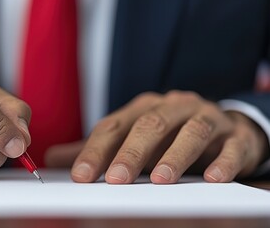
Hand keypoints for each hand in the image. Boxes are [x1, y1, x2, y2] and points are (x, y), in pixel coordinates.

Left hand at [47, 91, 268, 183]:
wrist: (223, 127)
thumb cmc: (169, 135)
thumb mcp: (130, 137)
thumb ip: (97, 148)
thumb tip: (53, 158)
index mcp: (143, 109)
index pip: (114, 126)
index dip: (96, 150)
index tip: (80, 176)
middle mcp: (173, 107)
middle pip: (149, 125)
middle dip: (131, 153)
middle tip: (116, 179)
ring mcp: (206, 117)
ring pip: (190, 131)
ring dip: (175, 155)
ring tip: (161, 180)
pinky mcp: (235, 135)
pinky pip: (232, 146)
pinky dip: (224, 161)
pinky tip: (213, 178)